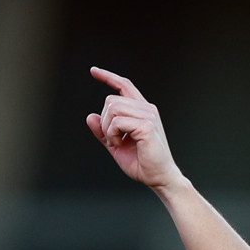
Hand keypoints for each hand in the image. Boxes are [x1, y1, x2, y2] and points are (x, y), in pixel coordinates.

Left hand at [86, 68, 182, 190]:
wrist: (159, 178)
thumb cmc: (142, 163)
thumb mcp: (116, 145)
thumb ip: (104, 131)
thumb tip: (90, 116)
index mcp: (142, 110)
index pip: (124, 85)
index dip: (108, 77)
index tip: (93, 71)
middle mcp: (147, 109)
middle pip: (111, 100)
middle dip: (104, 121)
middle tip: (113, 140)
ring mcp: (148, 116)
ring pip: (112, 108)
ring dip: (108, 129)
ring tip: (117, 143)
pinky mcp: (147, 126)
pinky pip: (117, 121)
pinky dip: (113, 134)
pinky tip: (121, 145)